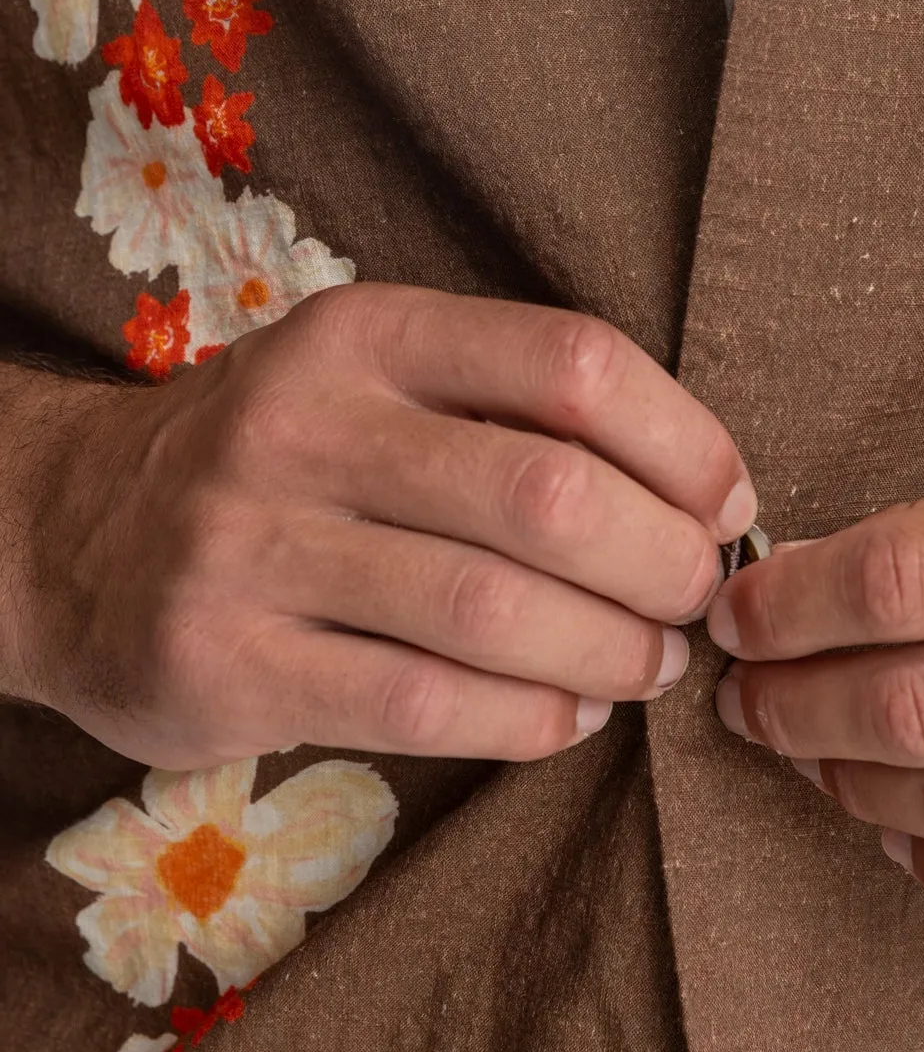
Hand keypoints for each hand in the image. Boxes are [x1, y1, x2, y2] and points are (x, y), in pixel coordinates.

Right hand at [0, 284, 753, 768]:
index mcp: (369, 330)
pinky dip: (525, 721)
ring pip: (493, 610)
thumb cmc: (282, 457)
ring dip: (608, 652)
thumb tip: (702, 494)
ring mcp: (254, 544)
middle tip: (699, 603)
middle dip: (661, 562)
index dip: (683, 440)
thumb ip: (510, 411)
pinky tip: (567, 719)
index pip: (572, 363)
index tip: (728, 502)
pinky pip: (421, 703)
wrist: (67, 534)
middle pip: (548, 493)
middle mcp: (307, 422)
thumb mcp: (374, 379)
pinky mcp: (224, 663)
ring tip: (650, 667)